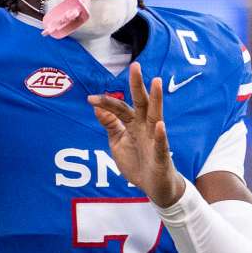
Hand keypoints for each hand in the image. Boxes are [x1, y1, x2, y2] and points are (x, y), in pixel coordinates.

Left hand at [88, 62, 186, 207]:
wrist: (154, 187)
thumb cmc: (137, 162)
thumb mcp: (118, 142)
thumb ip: (110, 125)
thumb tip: (97, 109)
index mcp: (133, 124)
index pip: (119, 109)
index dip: (105, 103)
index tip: (90, 99)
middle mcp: (145, 127)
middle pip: (142, 102)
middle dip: (138, 85)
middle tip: (135, 65)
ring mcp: (155, 139)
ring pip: (156, 116)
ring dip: (156, 99)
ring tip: (156, 82)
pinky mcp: (162, 156)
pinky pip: (161, 144)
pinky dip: (160, 135)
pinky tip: (159, 125)